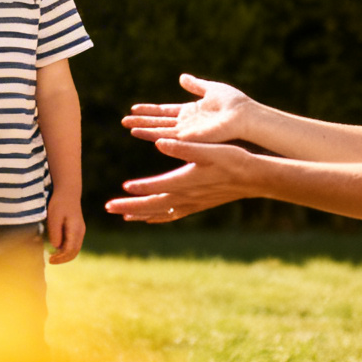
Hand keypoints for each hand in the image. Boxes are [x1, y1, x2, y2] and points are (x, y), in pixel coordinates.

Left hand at [44, 198, 85, 262]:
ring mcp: (81, 231)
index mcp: (75, 230)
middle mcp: (80, 232)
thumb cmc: (59, 203)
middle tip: (51, 261)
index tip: (50, 260)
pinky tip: (57, 248)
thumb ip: (55, 232)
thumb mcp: (53, 217)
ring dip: (65, 255)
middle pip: (74, 252)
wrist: (68, 192)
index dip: (60, 258)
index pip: (69, 250)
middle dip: (63, 259)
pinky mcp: (78, 229)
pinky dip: (66, 249)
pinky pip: (74, 244)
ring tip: (53, 256)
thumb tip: (56, 247)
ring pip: (75, 249)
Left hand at [104, 137, 261, 222]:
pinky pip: (174, 215)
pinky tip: (151, 219)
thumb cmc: (233, 159)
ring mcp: (192, 203)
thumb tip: (159, 142)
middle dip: (129, 207)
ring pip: (161, 213)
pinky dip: (159, 217)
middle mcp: (187, 196)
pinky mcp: (198, 205)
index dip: (138, 189)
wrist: (254, 178)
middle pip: (152, 205)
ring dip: (141, 213)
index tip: (122, 189)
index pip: (156, 187)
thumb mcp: (209, 149)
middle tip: (108, 207)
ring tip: (123, 215)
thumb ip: (183, 147)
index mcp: (186, 181)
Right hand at [122, 74, 253, 146]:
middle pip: (158, 122)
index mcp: (191, 111)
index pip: (165, 111)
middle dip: (141, 121)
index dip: (150, 110)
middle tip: (124, 120)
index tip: (135, 108)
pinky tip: (139, 133)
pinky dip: (152, 135)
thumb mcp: (210, 89)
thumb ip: (195, 85)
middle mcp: (186, 123)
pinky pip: (167, 136)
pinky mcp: (189, 138)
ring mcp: (186, 132)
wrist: (244, 115)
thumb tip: (182, 77)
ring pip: (159, 130)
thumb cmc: (232, 103)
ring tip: (127, 126)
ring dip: (142, 128)